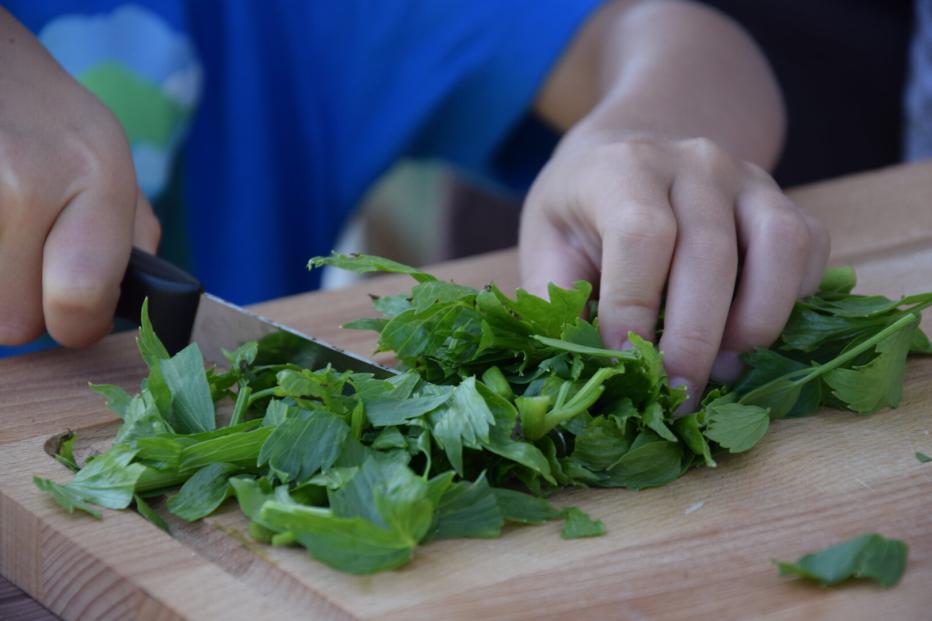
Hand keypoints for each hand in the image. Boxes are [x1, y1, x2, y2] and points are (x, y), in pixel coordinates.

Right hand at [0, 9, 158, 347]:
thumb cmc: (51, 121)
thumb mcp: (111, 162)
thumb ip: (131, 238)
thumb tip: (135, 305)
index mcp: (96, 176)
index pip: (79, 303)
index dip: (78, 324)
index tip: (76, 313)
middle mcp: (28, 180)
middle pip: (15, 322)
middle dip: (25, 304)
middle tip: (29, 257)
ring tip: (9, 231)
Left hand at [520, 132, 829, 410]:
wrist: (626, 150)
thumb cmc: (582, 212)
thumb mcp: (547, 246)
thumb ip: (558, 302)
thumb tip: (584, 372)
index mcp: (622, 168)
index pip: (641, 234)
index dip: (636, 307)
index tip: (626, 363)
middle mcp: (692, 162)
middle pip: (710, 252)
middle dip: (695, 339)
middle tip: (679, 396)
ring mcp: (747, 177)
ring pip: (779, 244)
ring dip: (757, 320)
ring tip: (725, 367)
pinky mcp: (783, 199)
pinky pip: (810, 248)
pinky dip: (793, 301)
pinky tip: (751, 336)